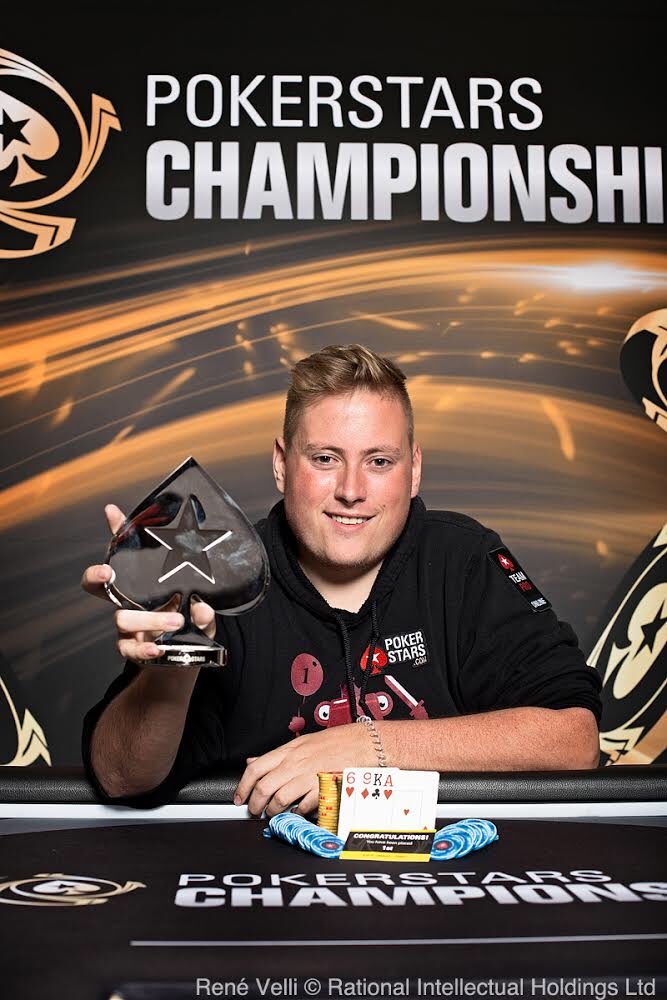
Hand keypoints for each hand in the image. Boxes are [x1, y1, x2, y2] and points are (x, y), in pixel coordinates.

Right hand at [80, 503, 215, 663]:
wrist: (181, 658)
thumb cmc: (187, 623)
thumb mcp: (199, 608)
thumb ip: (202, 607)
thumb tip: (203, 607)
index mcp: (141, 583)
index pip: (124, 553)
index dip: (115, 531)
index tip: (112, 512)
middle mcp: (127, 601)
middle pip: (96, 585)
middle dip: (96, 575)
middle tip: (108, 572)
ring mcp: (126, 625)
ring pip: (122, 618)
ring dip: (149, 620)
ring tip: (176, 621)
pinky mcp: (131, 647)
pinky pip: (129, 649)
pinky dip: (143, 650)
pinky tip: (158, 649)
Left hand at [234, 724, 375, 817]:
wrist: (362, 743)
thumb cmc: (336, 742)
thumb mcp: (302, 742)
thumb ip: (278, 755)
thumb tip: (254, 760)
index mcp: (289, 750)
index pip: (256, 767)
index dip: (243, 785)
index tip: (239, 797)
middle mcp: (296, 763)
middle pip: (264, 786)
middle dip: (255, 804)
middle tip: (255, 811)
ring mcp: (309, 776)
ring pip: (279, 798)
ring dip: (273, 811)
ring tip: (274, 814)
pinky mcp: (322, 788)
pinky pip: (303, 806)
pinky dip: (297, 813)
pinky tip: (297, 812)